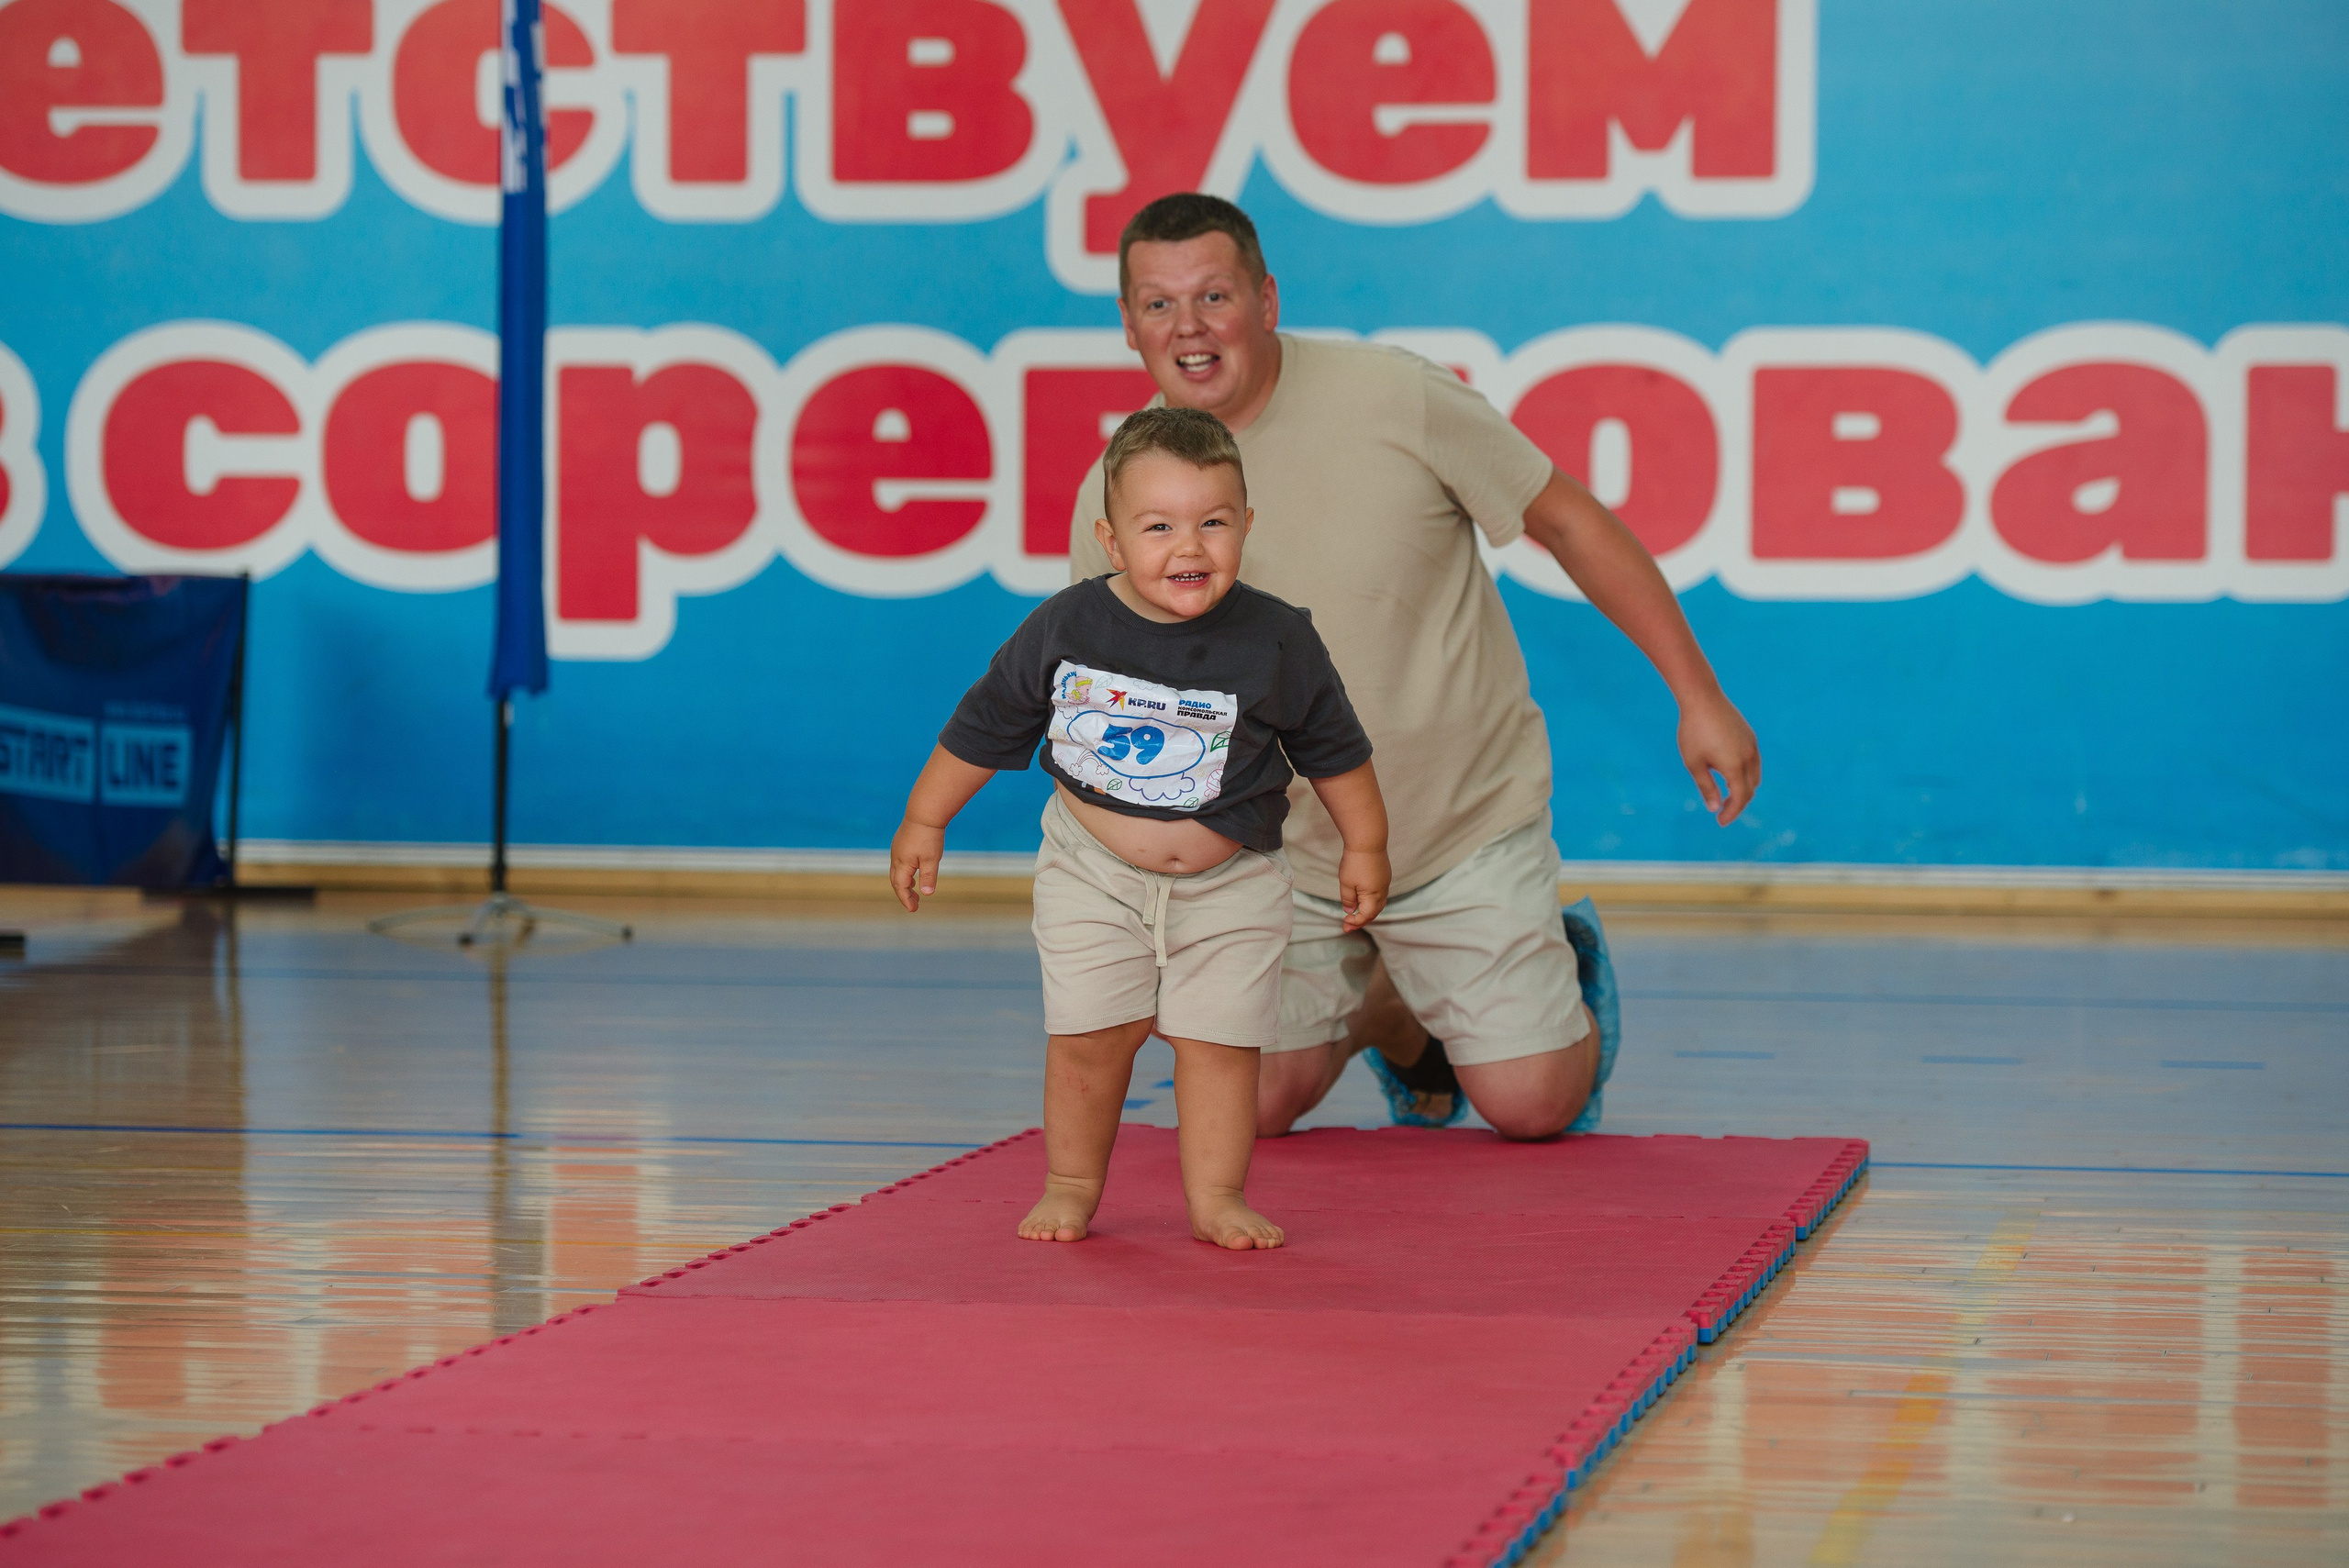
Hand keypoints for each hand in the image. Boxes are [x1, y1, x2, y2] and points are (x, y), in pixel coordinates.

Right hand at [889, 819, 945, 910]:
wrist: (924, 812)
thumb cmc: (929, 836)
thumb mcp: (931, 859)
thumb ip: (928, 877)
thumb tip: (927, 894)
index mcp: (902, 863)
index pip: (900, 887)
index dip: (906, 899)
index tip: (913, 910)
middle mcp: (896, 857)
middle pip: (896, 881)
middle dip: (904, 894)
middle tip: (914, 905)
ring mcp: (897, 848)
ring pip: (897, 871)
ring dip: (904, 883)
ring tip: (914, 892)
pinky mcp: (901, 842)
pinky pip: (900, 862)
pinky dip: (905, 873)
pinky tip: (914, 873)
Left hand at [1338, 847, 1389, 931]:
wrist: (1368, 840)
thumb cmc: (1355, 862)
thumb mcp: (1346, 883)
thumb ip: (1348, 900)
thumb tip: (1350, 911)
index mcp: (1373, 895)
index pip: (1366, 916)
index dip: (1355, 922)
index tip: (1344, 922)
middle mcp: (1383, 891)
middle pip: (1375, 912)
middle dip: (1362, 921)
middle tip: (1348, 925)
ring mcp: (1385, 882)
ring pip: (1379, 904)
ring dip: (1368, 911)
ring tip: (1356, 916)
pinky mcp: (1385, 875)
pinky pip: (1380, 894)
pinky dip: (1372, 901)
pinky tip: (1363, 900)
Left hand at [1678, 691, 1759, 824]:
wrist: (1702, 698)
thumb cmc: (1693, 732)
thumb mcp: (1694, 763)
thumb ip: (1706, 787)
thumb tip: (1714, 807)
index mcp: (1735, 766)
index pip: (1740, 798)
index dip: (1732, 813)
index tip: (1720, 821)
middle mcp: (1748, 757)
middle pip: (1750, 789)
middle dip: (1738, 803)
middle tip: (1722, 811)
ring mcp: (1752, 745)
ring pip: (1755, 775)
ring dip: (1744, 789)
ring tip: (1728, 795)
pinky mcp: (1750, 736)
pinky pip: (1754, 762)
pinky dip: (1746, 774)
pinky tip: (1730, 773)